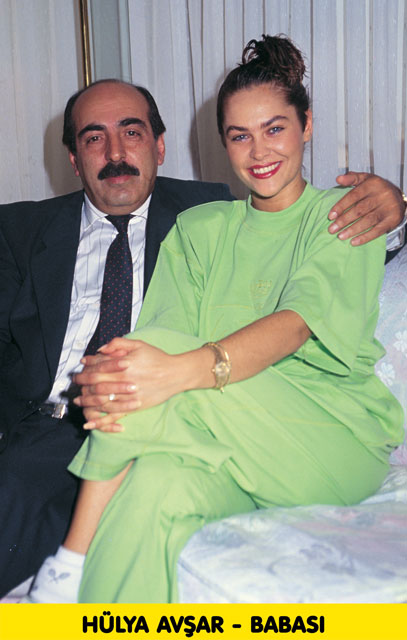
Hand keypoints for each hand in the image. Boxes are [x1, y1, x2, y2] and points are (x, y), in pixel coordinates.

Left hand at [73, 337, 191, 427]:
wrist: (175, 374)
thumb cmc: (157, 358)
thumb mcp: (138, 344)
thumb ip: (118, 343)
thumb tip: (100, 349)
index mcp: (122, 364)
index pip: (97, 366)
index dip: (86, 367)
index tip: (80, 367)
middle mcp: (122, 381)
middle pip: (95, 384)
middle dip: (82, 383)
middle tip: (75, 382)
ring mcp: (127, 396)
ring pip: (100, 401)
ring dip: (86, 401)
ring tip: (79, 400)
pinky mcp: (132, 408)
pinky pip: (113, 416)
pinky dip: (100, 422)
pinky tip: (89, 424)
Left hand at [328, 172, 404, 244]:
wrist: (399, 197)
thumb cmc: (377, 189)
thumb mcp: (365, 179)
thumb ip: (352, 178)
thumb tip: (338, 178)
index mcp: (373, 184)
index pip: (354, 196)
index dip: (341, 206)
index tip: (330, 216)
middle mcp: (382, 195)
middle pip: (360, 209)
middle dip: (344, 220)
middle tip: (332, 229)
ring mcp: (388, 208)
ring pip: (368, 220)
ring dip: (353, 230)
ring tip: (340, 236)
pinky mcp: (393, 220)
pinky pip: (378, 230)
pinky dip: (365, 237)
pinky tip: (354, 242)